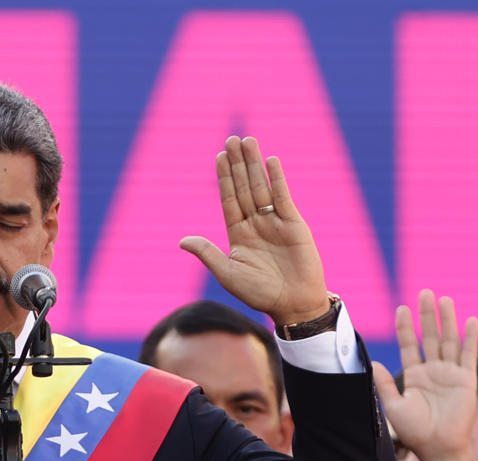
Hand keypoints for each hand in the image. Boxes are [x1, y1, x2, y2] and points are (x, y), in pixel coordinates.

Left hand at [179, 137, 330, 326]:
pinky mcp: (294, 223)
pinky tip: (271, 161)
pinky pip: (283, 196)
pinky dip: (277, 179)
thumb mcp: (229, 274)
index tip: (219, 156)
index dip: (225, 178)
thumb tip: (182, 241)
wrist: (294, 304)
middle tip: (232, 139)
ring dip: (255, 165)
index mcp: (238, 234)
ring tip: (249, 141)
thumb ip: (208, 254)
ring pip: (262, 187)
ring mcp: (275, 222)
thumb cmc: (260, 294)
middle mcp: (256, 224)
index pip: (229, 199)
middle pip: (245, 187)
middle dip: (238, 164)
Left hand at [371, 290, 477, 460]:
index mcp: (415, 377)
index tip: (401, 309)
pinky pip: (469, 354)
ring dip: (447, 320)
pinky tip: (470, 320)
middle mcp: (433, 371)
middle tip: (424, 293)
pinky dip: (470, 338)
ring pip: (449, 341)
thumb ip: (384, 385)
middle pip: (429, 337)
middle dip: (426, 316)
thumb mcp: (395, 407)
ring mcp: (451, 374)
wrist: (440, 448)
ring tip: (444, 300)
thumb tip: (372, 363)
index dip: (405, 328)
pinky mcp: (467, 380)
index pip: (409, 346)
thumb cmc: (416, 433)